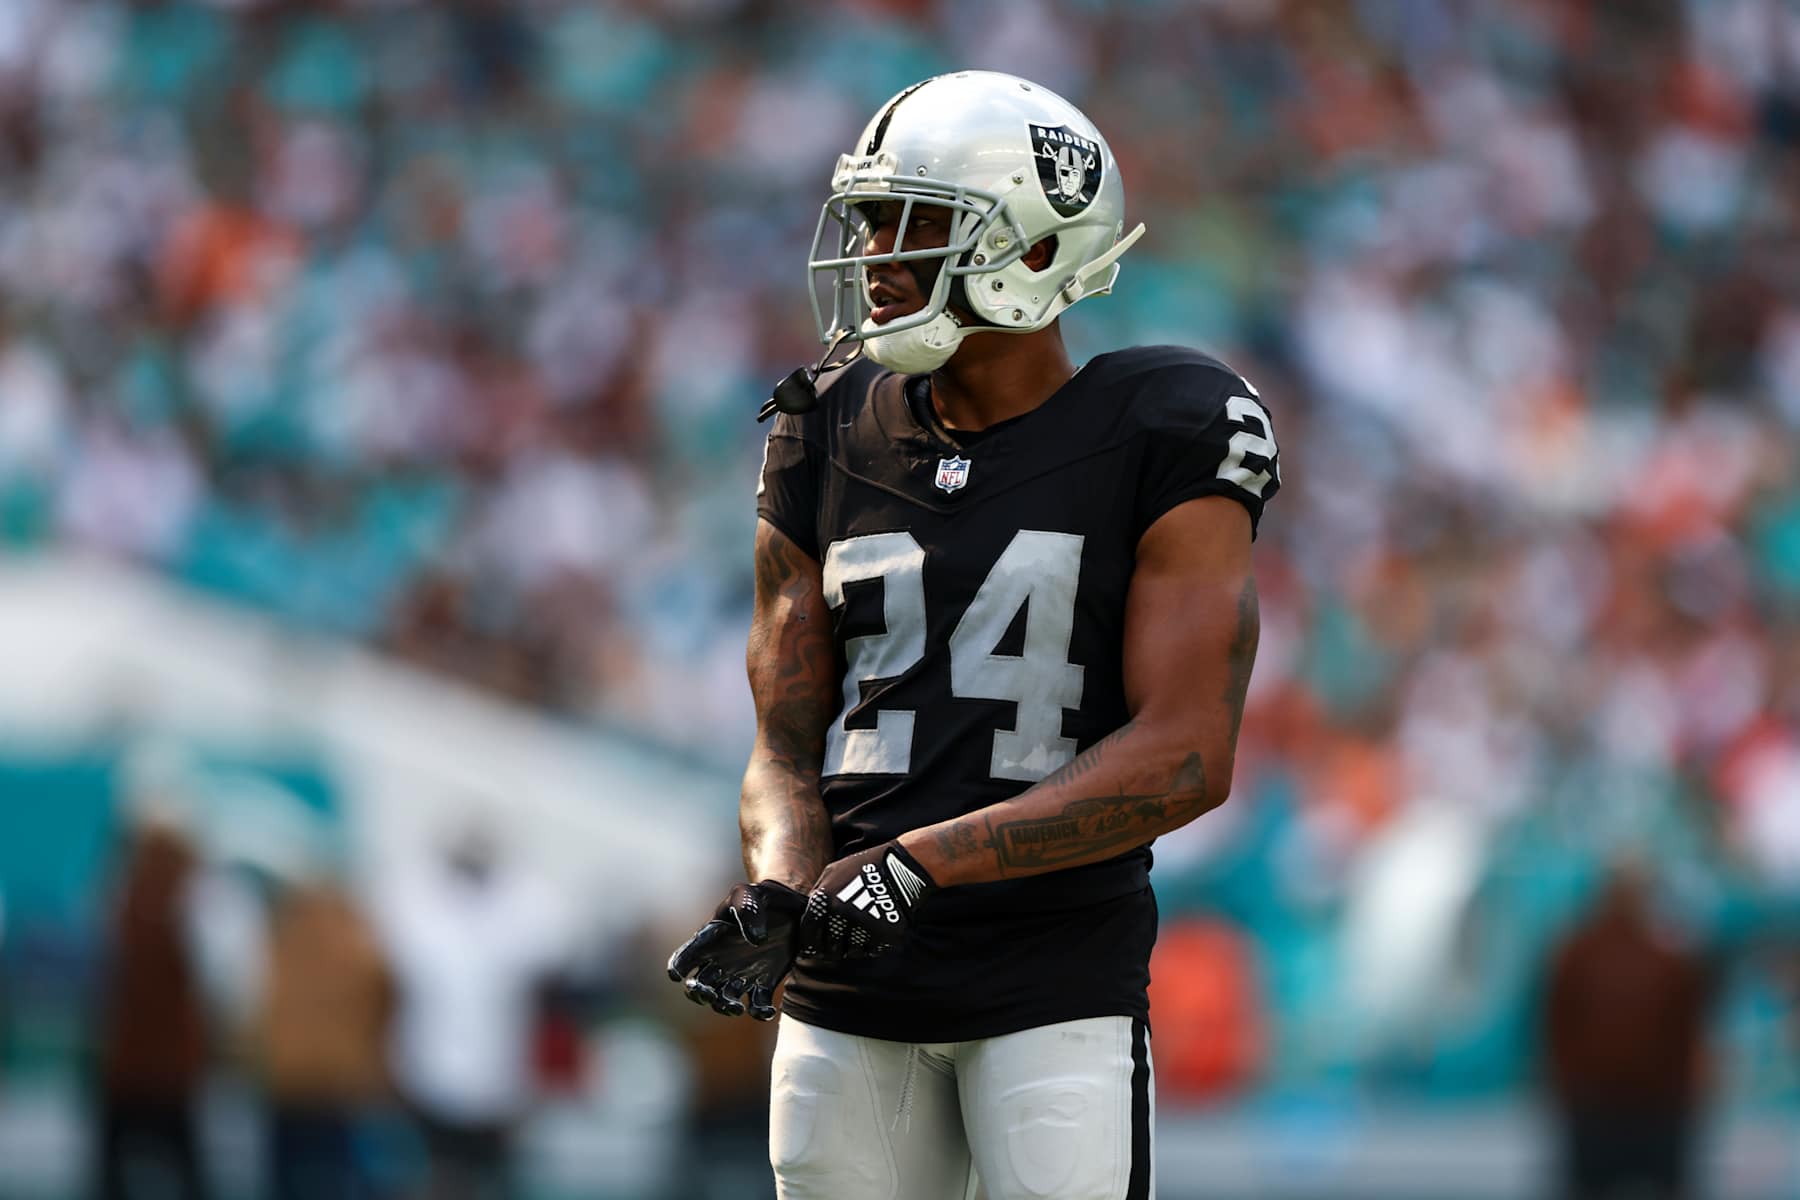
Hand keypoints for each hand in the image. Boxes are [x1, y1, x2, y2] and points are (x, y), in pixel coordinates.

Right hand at [666, 881, 803, 1018]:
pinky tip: (767, 1010)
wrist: (793, 908)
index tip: (680, 975)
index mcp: (710, 940)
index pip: (684, 957)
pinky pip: (756, 1006)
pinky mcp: (763, 984)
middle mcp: (720, 961)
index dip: (677, 968)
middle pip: (697, 986)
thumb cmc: (763, 898)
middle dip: (699, 995)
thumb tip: (755, 941)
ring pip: (721, 1001)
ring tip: (737, 1007)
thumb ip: (748, 911)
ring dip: (724, 1008)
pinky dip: (759, 1013)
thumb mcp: (751, 894)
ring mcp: (740, 975)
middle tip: (710, 994)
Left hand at [799, 841, 936, 961]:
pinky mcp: (884, 935)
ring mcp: (863, 926)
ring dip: (853, 946)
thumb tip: (807, 915)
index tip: (812, 948)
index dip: (810, 943)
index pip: (809, 933)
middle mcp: (841, 915)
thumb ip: (818, 894)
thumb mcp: (833, 872)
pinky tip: (875, 929)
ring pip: (851, 952)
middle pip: (829, 948)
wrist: (902, 866)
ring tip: (861, 931)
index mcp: (825, 900)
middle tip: (839, 942)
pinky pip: (871, 951)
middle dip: (832, 947)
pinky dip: (872, 944)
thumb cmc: (864, 867)